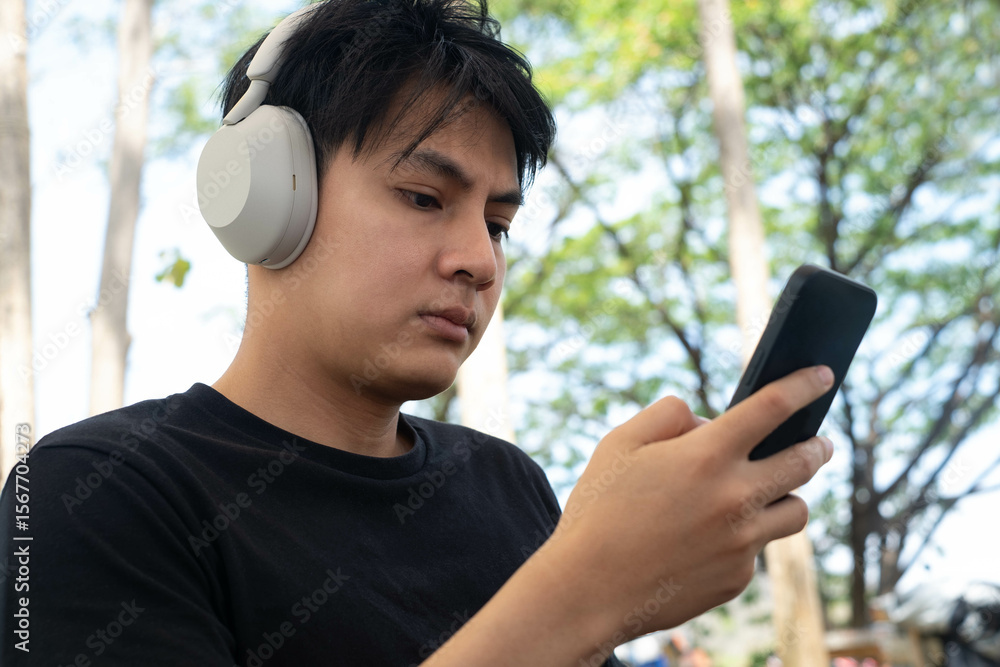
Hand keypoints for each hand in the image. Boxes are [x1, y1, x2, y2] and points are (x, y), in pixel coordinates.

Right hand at [545, 365, 834, 645]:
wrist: (589, 590)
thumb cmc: (599, 510)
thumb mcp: (619, 444)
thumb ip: (667, 416)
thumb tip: (707, 422)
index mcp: (706, 455)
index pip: (773, 407)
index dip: (804, 385)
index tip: (822, 376)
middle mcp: (735, 497)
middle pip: (805, 462)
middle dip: (817, 446)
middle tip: (819, 442)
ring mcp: (741, 542)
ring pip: (796, 511)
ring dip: (787, 495)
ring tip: (766, 493)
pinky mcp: (737, 578)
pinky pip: (758, 549)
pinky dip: (744, 537)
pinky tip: (708, 540)